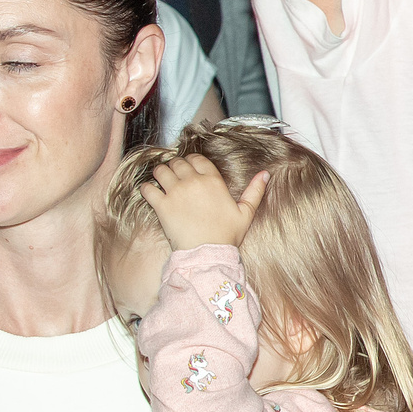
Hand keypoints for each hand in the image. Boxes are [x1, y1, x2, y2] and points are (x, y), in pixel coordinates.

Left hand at [139, 153, 268, 252]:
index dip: (191, 161)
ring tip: (162, 182)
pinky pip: (147, 188)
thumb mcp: (246, 212)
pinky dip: (147, 189)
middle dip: (175, 167)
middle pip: (177, 162)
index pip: (197, 159)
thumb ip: (255, 191)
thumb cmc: (227, 234)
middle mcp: (193, 182)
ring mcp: (175, 192)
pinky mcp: (161, 205)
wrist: (208, 252)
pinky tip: (152, 194)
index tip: (189, 168)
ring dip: (160, 174)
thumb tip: (265, 173)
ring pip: (161, 170)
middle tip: (175, 176)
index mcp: (213, 180)